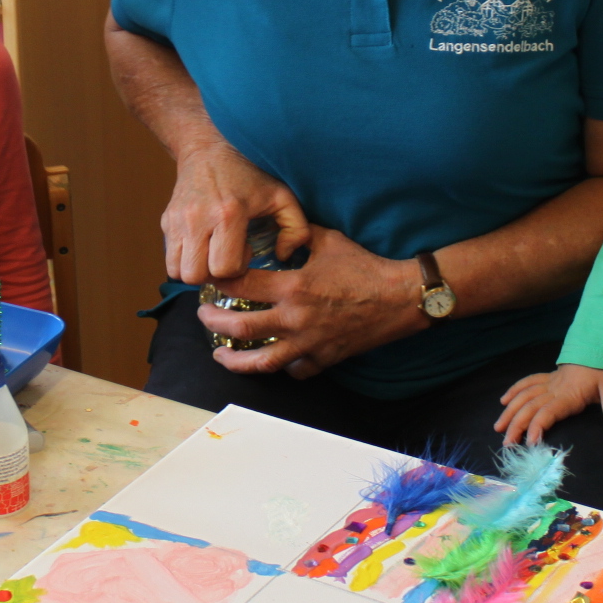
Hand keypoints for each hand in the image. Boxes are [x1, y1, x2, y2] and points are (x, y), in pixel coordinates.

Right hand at [162, 141, 307, 285]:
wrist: (210, 148)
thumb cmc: (250, 173)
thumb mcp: (283, 196)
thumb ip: (297, 229)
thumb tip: (284, 256)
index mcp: (228, 214)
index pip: (224, 268)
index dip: (237, 268)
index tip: (246, 250)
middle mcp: (197, 219)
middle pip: (195, 275)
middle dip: (214, 274)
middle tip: (227, 256)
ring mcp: (177, 221)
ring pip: (177, 271)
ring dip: (196, 270)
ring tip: (212, 254)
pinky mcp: (166, 220)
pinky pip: (169, 258)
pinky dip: (184, 260)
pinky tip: (201, 246)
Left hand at [195, 225, 424, 380]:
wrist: (400, 298)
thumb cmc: (365, 266)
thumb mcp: (328, 240)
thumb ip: (298, 235)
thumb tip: (279, 231)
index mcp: (293, 286)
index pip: (241, 287)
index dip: (220, 283)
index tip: (211, 281)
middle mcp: (295, 318)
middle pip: (240, 328)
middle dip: (213, 323)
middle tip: (203, 317)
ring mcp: (309, 343)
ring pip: (261, 361)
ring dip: (235, 360)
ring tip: (221, 356)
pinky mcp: (324, 358)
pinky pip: (295, 370)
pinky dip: (281, 367)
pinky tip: (272, 359)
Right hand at [496, 364, 602, 445]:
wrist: (601, 345)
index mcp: (569, 395)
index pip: (548, 412)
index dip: (537, 426)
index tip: (530, 443)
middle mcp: (554, 389)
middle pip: (530, 407)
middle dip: (516, 425)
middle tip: (507, 444)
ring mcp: (549, 382)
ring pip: (524, 396)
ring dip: (510, 411)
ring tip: (498, 427)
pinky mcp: (549, 377)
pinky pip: (527, 383)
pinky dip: (514, 391)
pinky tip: (504, 400)